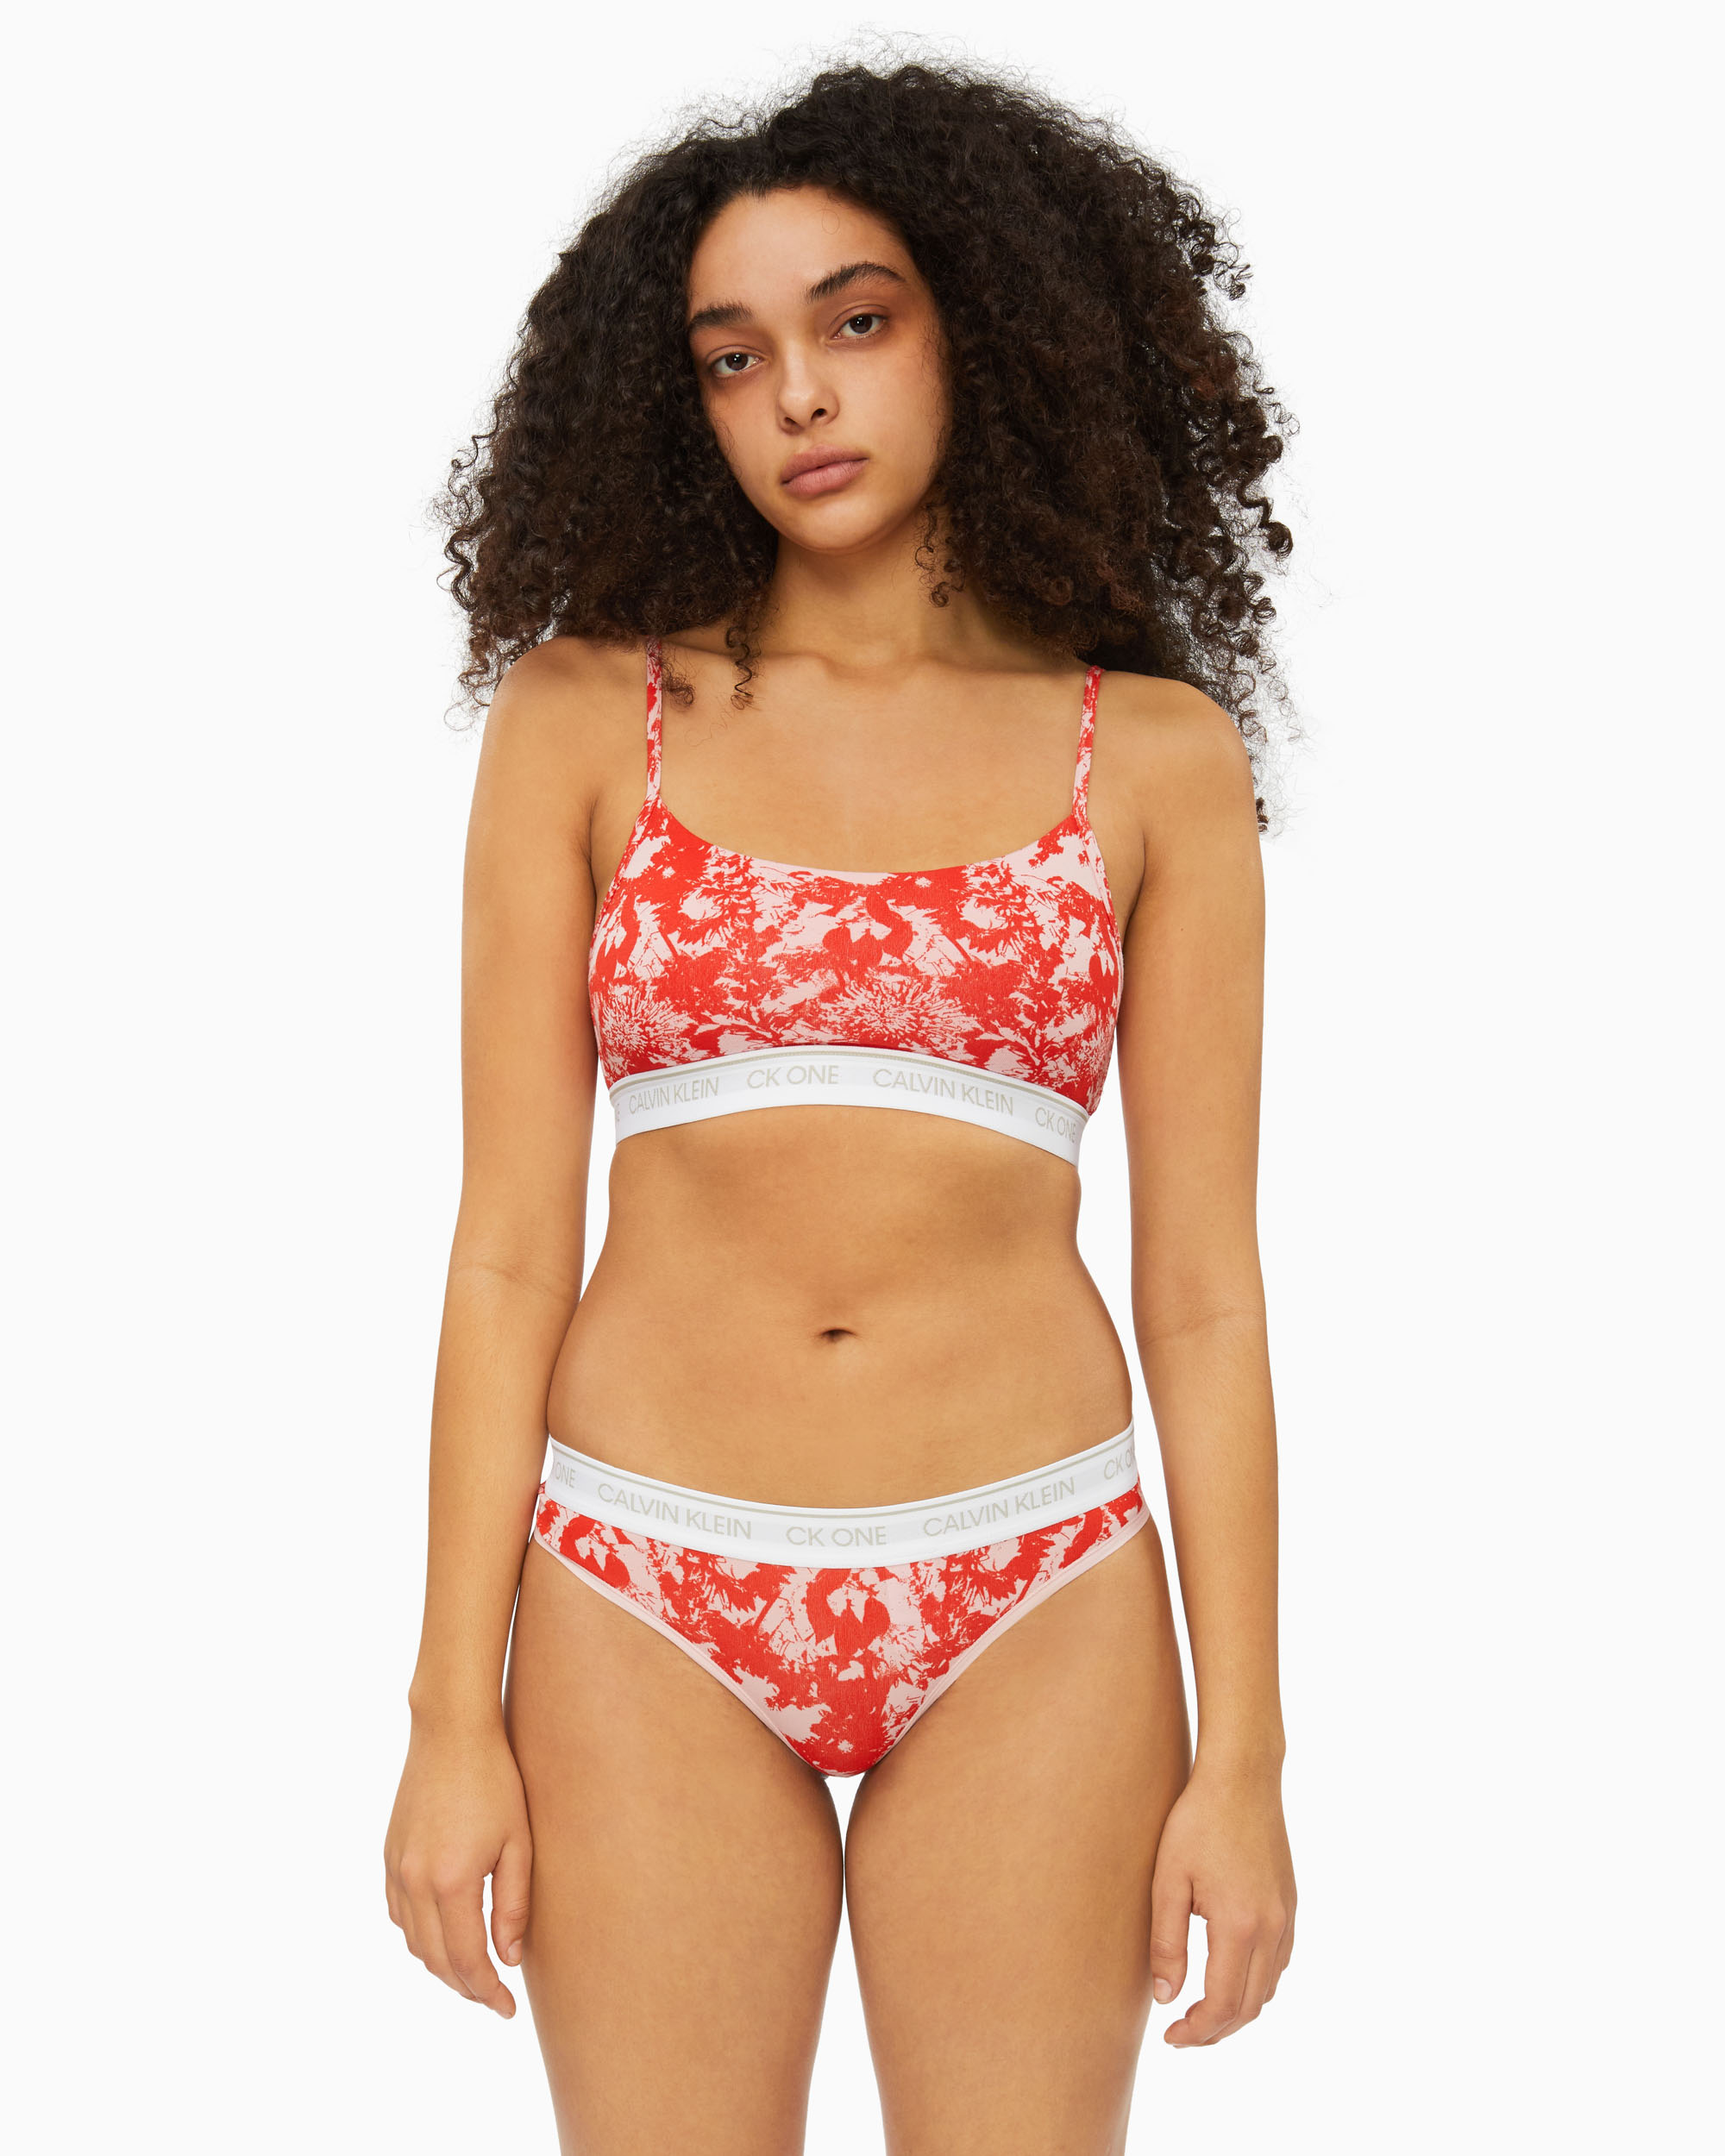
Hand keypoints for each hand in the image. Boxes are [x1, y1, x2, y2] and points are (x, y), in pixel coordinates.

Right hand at [384, 1717, 532, 2017]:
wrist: (450, 1731)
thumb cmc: (495, 1780)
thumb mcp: (517, 1842)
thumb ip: (513, 1905)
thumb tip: (509, 1958)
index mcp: (452, 1881)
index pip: (467, 1960)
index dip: (487, 1992)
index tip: (507, 2010)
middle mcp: (415, 1881)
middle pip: (436, 1959)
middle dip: (465, 1987)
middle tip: (493, 1997)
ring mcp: (396, 1869)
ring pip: (413, 1942)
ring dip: (441, 1965)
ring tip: (473, 1971)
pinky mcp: (389, 1856)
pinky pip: (398, 1914)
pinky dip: (418, 1936)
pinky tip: (442, 1934)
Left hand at [1149, 1759, 1294, 2045]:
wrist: (1242, 1777)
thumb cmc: (1196, 1822)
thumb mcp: (1168, 1880)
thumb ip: (1166, 1943)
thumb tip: (1166, 1998)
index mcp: (1240, 1925)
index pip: (1223, 2004)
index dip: (1197, 2031)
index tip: (1170, 2038)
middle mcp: (1272, 1929)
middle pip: (1250, 2006)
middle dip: (1216, 2030)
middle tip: (1181, 2033)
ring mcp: (1287, 1917)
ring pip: (1268, 1989)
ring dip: (1237, 2010)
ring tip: (1201, 2011)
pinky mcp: (1291, 1905)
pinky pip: (1278, 1963)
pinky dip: (1255, 1983)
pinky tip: (1229, 1976)